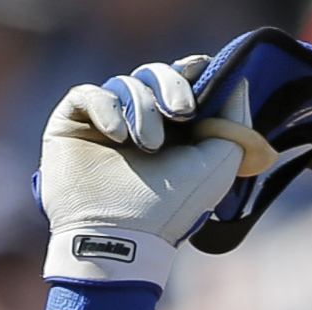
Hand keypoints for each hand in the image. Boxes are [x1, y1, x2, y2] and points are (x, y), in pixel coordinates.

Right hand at [38, 57, 270, 290]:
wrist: (121, 236)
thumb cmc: (173, 207)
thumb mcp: (220, 164)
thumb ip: (235, 122)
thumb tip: (238, 81)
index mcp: (178, 132)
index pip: (185, 82)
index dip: (193, 72)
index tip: (202, 71)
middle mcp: (142, 124)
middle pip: (156, 75)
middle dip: (172, 85)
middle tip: (181, 112)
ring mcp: (107, 123)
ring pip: (126, 83)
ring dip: (143, 108)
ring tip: (148, 145)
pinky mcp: (73, 123)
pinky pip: (89, 93)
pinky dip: (107, 107)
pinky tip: (118, 136)